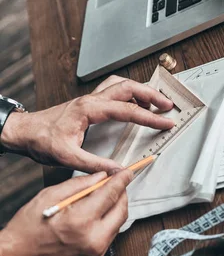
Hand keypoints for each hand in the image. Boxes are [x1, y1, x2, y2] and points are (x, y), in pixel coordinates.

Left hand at [0, 75, 173, 173]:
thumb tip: (118, 171)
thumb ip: (95, 165)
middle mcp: (91, 100)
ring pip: (121, 84)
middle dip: (151, 95)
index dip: (150, 118)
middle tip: (168, 105)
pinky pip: (113, 91)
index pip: (127, 110)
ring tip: (156, 102)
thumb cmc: (41, 140)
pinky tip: (134, 103)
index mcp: (89, 110)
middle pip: (128, 87)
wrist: (24, 132)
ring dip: (140, 90)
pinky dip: (128, 93)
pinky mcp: (88, 104)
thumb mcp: (68, 157)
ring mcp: (89, 99)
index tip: (166, 122)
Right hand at [0, 170, 132, 255]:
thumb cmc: (26, 230)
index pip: (111, 194)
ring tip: (102, 201)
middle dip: (122, 195)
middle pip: (121, 212)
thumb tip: (100, 177)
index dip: (122, 180)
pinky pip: (107, 240)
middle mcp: (93, 240)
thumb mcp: (48, 197)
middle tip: (116, 186)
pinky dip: (105, 227)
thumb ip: (78, 185)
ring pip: (117, 227)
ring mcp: (95, 255)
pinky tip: (93, 220)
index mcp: (80, 221)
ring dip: (114, 211)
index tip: (127, 173)